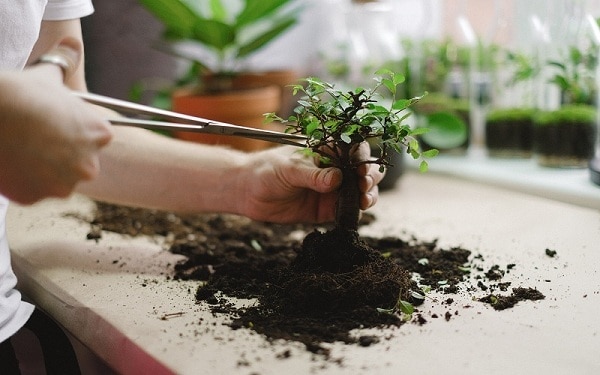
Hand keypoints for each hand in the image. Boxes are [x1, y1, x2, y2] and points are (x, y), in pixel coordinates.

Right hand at [0, 39, 112, 203]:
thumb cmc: (23, 94)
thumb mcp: (48, 76)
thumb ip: (66, 63)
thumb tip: (73, 44)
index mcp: (99, 136)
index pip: (93, 140)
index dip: (72, 133)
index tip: (54, 127)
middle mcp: (89, 165)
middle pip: (76, 164)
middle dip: (59, 155)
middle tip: (34, 139)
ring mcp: (62, 185)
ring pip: (54, 180)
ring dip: (40, 170)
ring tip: (20, 149)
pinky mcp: (36, 198)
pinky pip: (31, 192)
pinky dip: (21, 182)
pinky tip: (10, 163)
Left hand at [237, 142, 383, 223]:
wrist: (248, 193)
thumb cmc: (266, 171)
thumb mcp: (289, 169)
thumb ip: (313, 175)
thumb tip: (337, 179)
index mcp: (325, 150)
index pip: (353, 150)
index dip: (363, 158)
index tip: (362, 169)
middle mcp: (333, 169)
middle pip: (363, 170)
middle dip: (370, 177)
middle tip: (364, 185)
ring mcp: (332, 190)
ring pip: (360, 191)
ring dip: (369, 195)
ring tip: (365, 200)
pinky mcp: (327, 209)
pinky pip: (348, 211)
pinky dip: (357, 212)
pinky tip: (358, 212)